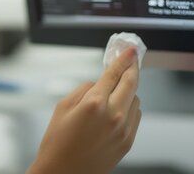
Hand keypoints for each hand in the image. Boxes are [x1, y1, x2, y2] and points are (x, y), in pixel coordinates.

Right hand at [28, 46, 141, 173]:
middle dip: (132, 68)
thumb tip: (99, 82)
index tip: (130, 50)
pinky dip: (130, 108)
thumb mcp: (62, 107)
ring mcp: (123, 130)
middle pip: (131, 83)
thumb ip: (84, 89)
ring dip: (129, 91)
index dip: (123, 58)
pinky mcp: (127, 142)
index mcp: (94, 104)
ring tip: (116, 92)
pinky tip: (118, 109)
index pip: (114, 73)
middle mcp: (112, 115)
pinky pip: (136, 116)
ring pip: (136, 99)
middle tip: (132, 60)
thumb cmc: (57, 143)